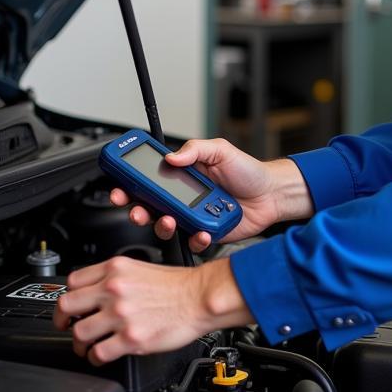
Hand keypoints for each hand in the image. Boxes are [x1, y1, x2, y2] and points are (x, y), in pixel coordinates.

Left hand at [54, 256, 252, 364]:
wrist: (202, 297)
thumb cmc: (180, 285)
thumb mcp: (142, 267)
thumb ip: (115, 277)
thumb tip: (96, 293)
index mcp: (116, 269)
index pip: (73, 281)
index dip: (71, 296)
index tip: (73, 306)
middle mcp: (114, 289)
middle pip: (66, 306)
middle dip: (63, 320)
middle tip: (68, 327)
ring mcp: (121, 314)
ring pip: (78, 333)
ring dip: (80, 344)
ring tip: (88, 346)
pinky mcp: (130, 338)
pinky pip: (98, 354)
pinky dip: (96, 358)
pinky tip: (103, 355)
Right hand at [110, 138, 312, 253]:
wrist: (272, 194)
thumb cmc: (248, 172)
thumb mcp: (222, 150)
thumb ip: (196, 150)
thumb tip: (171, 156)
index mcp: (183, 176)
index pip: (149, 179)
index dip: (130, 184)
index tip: (119, 186)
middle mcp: (184, 198)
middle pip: (149, 207)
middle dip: (137, 210)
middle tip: (137, 209)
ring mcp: (193, 217)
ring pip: (166, 227)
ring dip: (162, 226)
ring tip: (171, 220)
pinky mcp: (206, 234)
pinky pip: (192, 242)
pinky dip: (195, 239)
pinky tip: (202, 232)